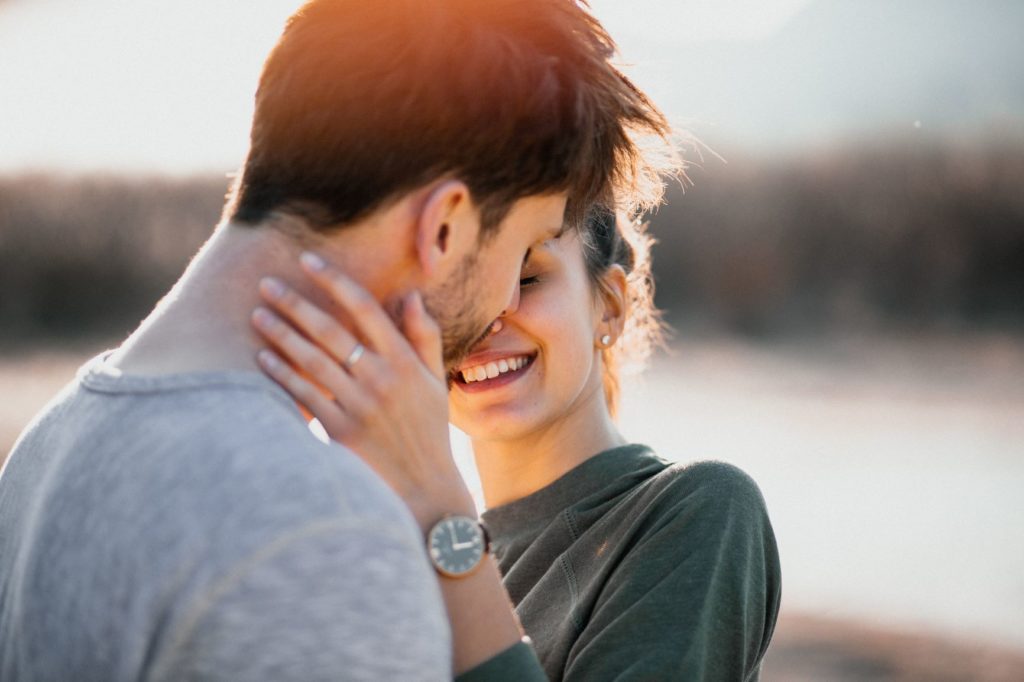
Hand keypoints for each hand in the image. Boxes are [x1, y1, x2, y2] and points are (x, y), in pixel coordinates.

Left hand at [250, 252, 474, 530]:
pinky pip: (305, 396)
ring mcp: (360, 406)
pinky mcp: (341, 432)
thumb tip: (410, 294)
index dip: (334, 281)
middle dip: (296, 303)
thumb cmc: (428, 430)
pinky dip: (283, 375)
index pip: (365, 309)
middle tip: (266, 282)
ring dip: (282, 334)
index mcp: (405, 361)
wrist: (425, 487)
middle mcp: (381, 379)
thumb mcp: (434, 380)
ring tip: (257, 314)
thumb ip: (424, 336)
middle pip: (330, 331)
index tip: (308, 260)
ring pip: (312, 361)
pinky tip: (263, 358)